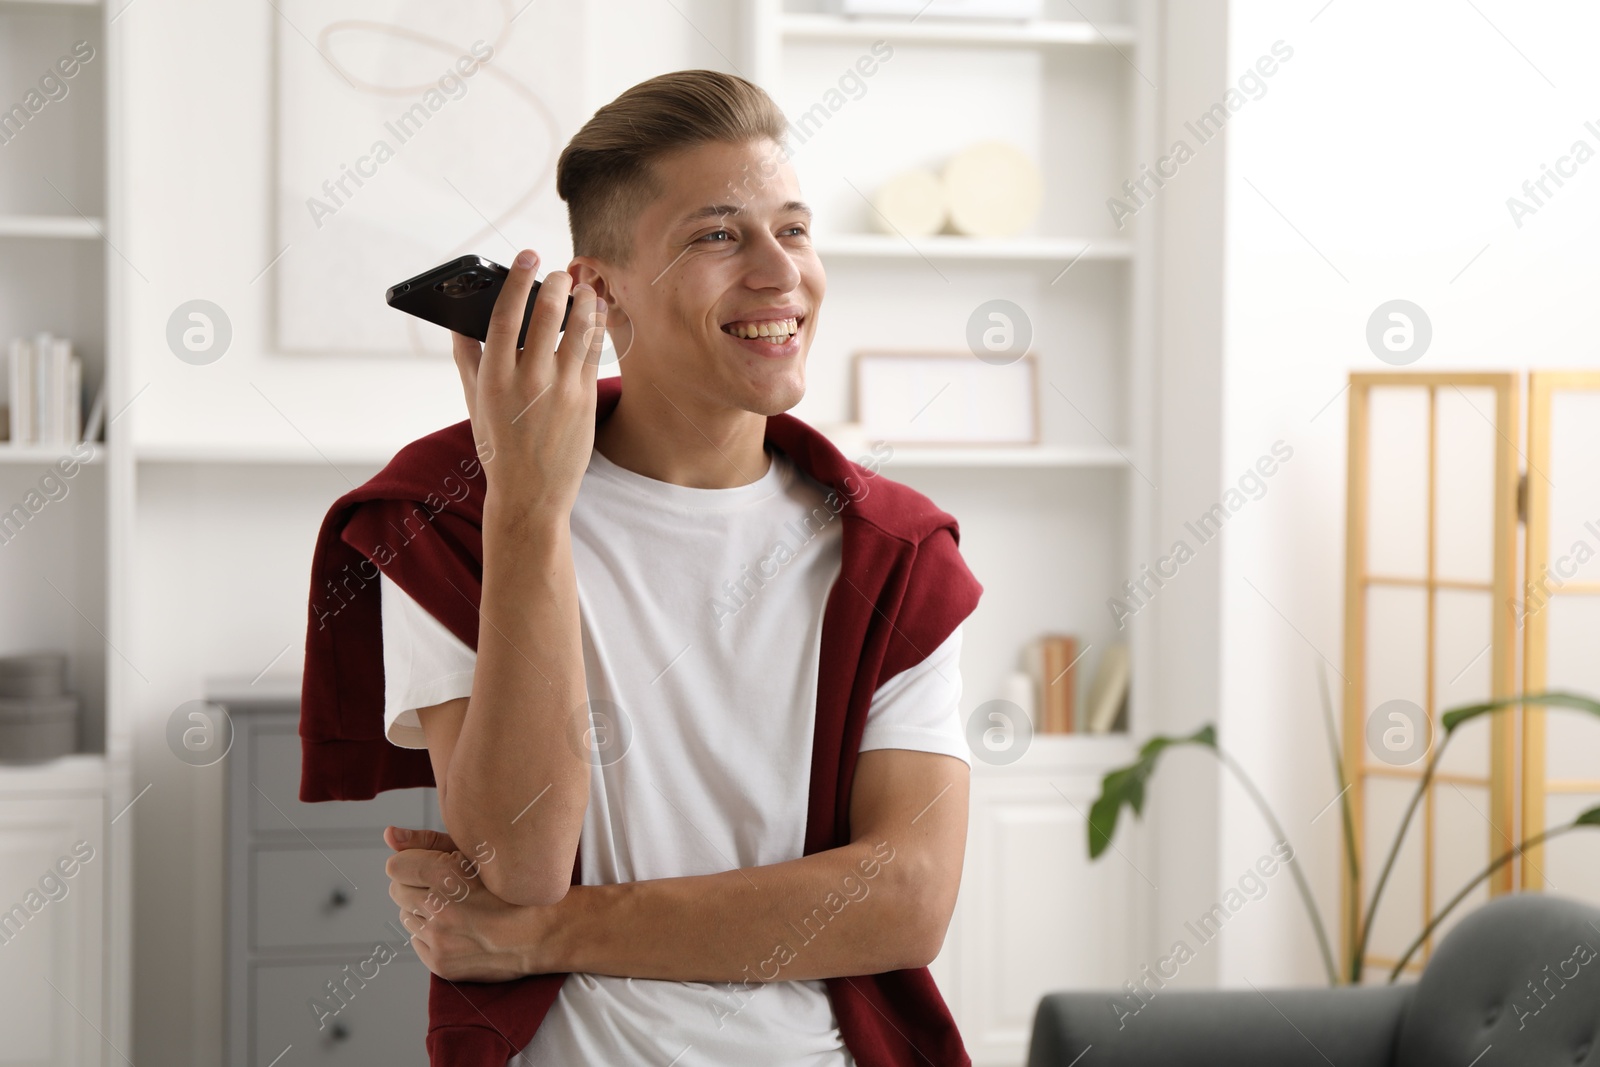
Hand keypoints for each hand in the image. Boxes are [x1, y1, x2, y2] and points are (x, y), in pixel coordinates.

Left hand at [384, 825, 546, 981]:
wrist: (542, 933)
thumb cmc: (509, 886)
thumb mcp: (475, 853)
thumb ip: (426, 841)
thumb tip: (387, 834)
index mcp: (447, 876)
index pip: (395, 866)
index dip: (412, 862)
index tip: (430, 864)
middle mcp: (439, 909)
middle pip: (397, 890)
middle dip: (415, 885)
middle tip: (446, 886)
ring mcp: (439, 940)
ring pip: (405, 916)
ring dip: (421, 909)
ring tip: (455, 906)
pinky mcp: (440, 964)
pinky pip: (416, 941)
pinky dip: (430, 933)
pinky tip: (457, 927)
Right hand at [450, 249, 607, 519]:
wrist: (531, 493)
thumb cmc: (499, 446)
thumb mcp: (474, 402)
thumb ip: (467, 357)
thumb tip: (459, 319)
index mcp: (493, 377)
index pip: (504, 313)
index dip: (518, 279)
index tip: (528, 255)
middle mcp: (527, 379)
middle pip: (546, 313)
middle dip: (556, 283)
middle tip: (559, 271)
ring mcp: (560, 389)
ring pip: (578, 328)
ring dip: (583, 300)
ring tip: (583, 286)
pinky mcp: (585, 399)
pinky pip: (594, 351)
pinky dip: (597, 326)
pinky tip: (596, 313)